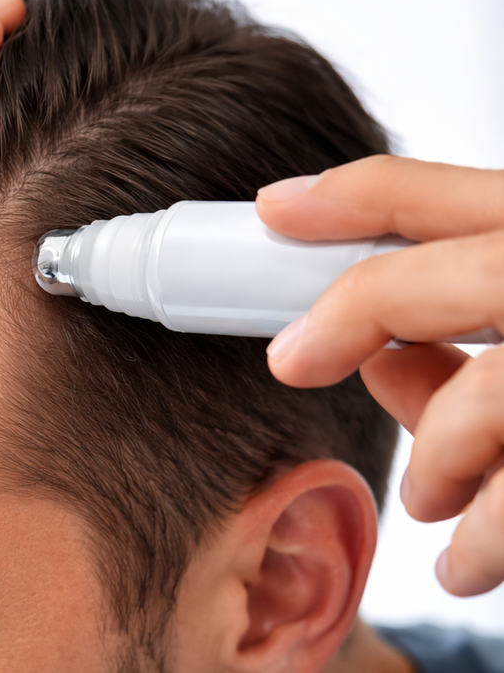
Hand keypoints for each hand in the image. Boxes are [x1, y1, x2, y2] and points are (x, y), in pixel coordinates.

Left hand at [256, 154, 503, 596]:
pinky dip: (486, 538)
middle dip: (361, 309)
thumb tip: (378, 360)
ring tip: (429, 502)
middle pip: (463, 272)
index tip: (274, 209)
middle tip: (289, 360)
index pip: (453, 192)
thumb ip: (472, 334)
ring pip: (494, 396)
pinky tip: (463, 563)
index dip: (352, 194)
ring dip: (439, 457)